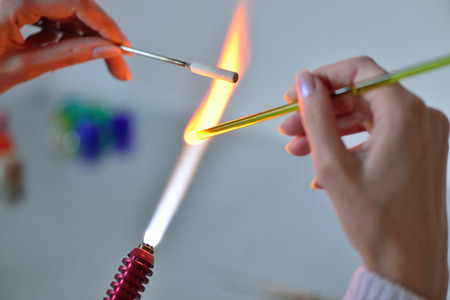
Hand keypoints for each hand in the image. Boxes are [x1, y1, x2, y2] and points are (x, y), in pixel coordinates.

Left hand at [0, 0, 131, 93]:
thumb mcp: (22, 67)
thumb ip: (67, 56)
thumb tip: (107, 51)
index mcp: (13, 0)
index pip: (74, 3)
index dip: (106, 26)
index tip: (124, 48)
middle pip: (74, 5)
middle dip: (100, 35)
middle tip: (119, 65)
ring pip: (66, 9)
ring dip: (83, 35)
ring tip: (84, 60)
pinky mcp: (17, 4)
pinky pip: (51, 12)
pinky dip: (61, 32)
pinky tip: (51, 48)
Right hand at [279, 57, 448, 298]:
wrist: (408, 262)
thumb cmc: (377, 220)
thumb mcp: (332, 164)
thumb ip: (317, 116)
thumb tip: (306, 81)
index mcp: (405, 113)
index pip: (359, 71)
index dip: (323, 78)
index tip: (298, 94)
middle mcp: (421, 118)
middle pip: (359, 96)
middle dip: (320, 111)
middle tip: (289, 127)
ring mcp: (424, 136)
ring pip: (366, 117)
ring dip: (329, 130)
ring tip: (298, 149)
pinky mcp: (419, 152)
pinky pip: (378, 136)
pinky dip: (348, 145)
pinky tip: (322, 168)